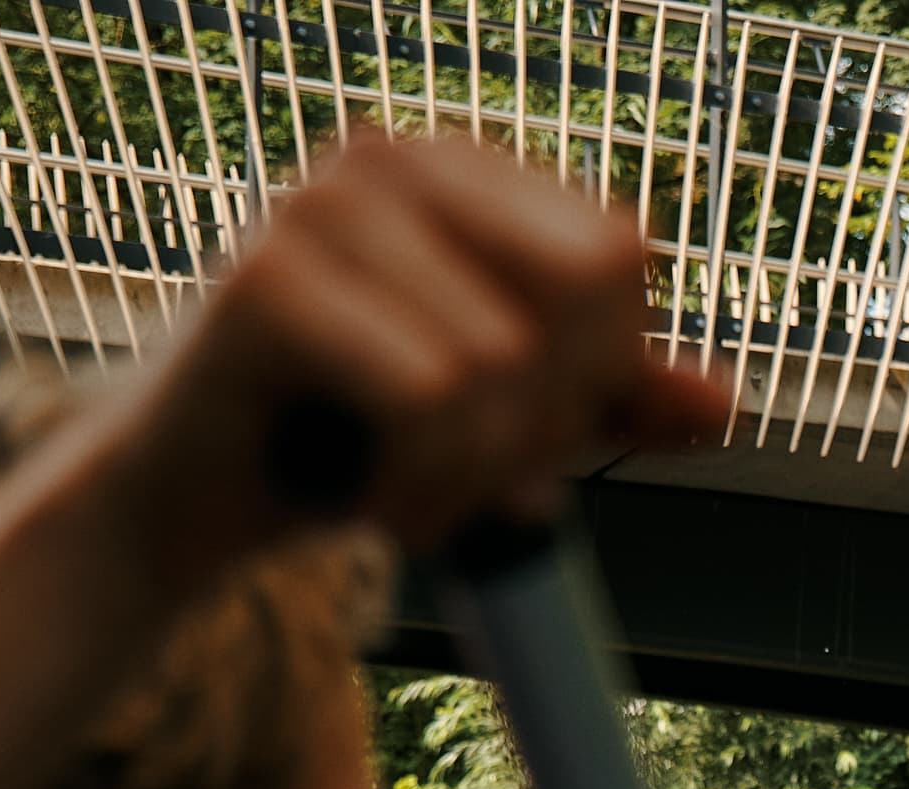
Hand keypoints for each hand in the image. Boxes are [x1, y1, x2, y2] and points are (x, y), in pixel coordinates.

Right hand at [103, 134, 734, 579]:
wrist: (190, 507)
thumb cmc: (346, 449)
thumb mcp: (502, 424)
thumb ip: (608, 405)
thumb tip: (718, 405)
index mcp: (455, 173)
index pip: (617, 258)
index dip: (599, 373)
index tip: (518, 429)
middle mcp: (390, 161)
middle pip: (585, 291)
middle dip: (548, 419)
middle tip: (467, 472)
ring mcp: (321, 207)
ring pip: (507, 362)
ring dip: (474, 472)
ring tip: (405, 493)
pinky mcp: (269, 282)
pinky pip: (431, 399)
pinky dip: (419, 484)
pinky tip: (365, 502)